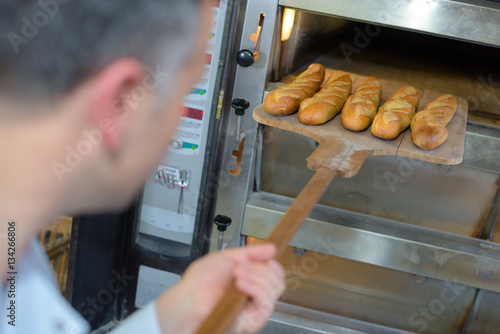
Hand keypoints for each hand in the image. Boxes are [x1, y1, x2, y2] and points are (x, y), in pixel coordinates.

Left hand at [155, 244, 285, 333]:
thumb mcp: (227, 258)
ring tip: (237, 275)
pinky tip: (241, 284)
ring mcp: (255, 307)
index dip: (273, 264)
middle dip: (261, 268)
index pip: (274, 273)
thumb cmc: (200, 283)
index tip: (267, 258)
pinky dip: (256, 288)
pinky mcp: (254, 320)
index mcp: (249, 280)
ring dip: (257, 276)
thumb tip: (270, 248)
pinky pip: (267, 302)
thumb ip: (251, 252)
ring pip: (275, 289)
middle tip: (240, 267)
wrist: (189, 300)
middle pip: (278, 280)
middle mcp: (254, 294)